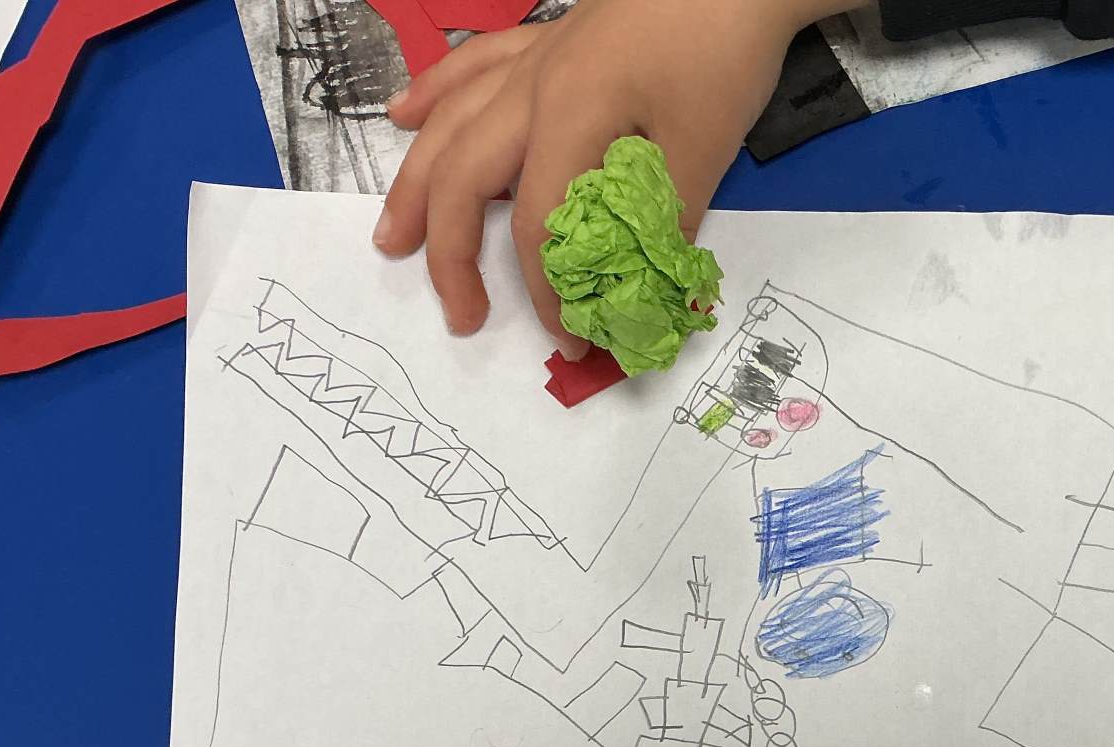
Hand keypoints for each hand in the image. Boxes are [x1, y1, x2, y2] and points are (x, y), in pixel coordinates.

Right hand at [374, 0, 838, 356]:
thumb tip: (644, 293)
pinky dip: (432, 95)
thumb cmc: (721, 51)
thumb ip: (664, 222)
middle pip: (467, 175)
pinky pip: (471, 68)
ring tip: (392, 237)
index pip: (538, 222)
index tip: (572, 339)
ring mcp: (535, 58)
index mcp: (569, 114)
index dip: (549, 290)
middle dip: (452, 252)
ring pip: (451, 123)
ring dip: (415, 183)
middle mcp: (534, 86)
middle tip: (460, 314)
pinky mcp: (548, 40)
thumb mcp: (704, 147)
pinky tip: (402, 115)